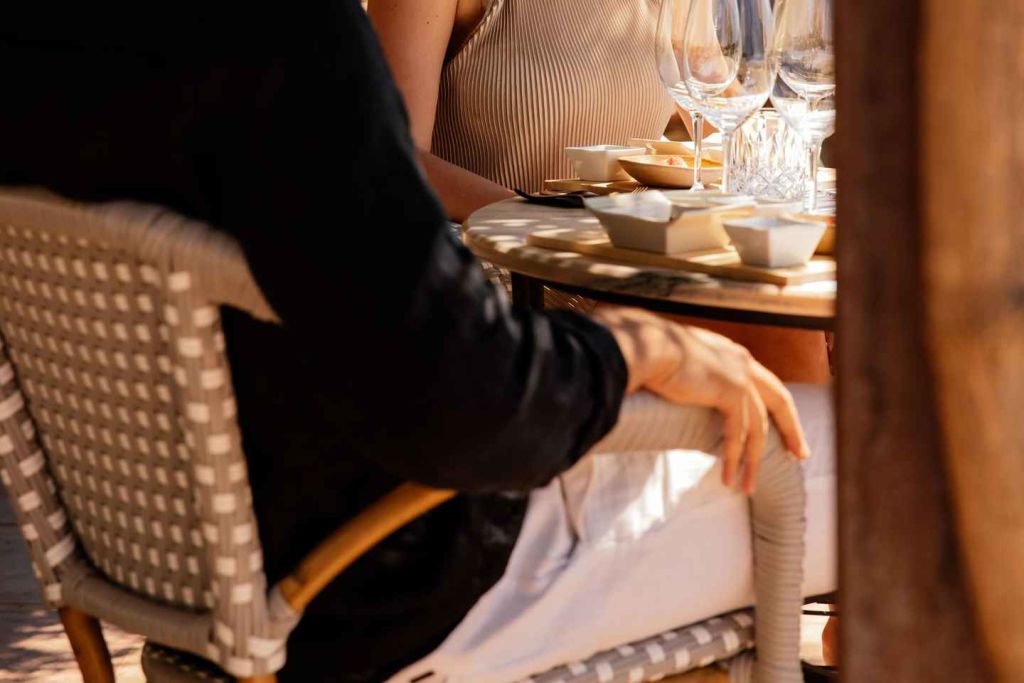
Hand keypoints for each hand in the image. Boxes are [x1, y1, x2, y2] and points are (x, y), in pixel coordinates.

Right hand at [592, 307, 809, 493]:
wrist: (647, 346)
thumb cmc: (650, 351)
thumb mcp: (677, 359)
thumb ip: (689, 372)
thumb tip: (677, 384)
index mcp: (731, 353)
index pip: (764, 383)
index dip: (775, 408)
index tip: (783, 428)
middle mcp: (742, 362)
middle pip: (779, 401)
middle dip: (791, 430)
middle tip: (800, 455)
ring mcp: (739, 377)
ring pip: (758, 428)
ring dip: (754, 461)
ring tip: (748, 487)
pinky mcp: (730, 393)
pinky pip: (738, 434)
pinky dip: (733, 458)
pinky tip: (727, 478)